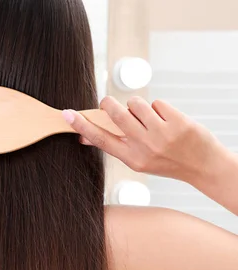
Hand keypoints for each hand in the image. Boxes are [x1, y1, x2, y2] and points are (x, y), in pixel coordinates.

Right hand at [62, 96, 221, 182]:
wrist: (203, 166)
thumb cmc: (166, 161)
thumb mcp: (136, 159)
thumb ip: (113, 145)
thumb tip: (83, 136)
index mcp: (131, 158)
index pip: (100, 139)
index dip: (82, 126)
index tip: (67, 114)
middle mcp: (145, 146)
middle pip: (116, 114)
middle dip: (109, 103)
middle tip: (109, 103)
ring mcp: (162, 134)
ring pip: (135, 104)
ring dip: (137, 105)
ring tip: (145, 115)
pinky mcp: (178, 122)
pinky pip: (156, 103)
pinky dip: (158, 108)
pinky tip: (165, 118)